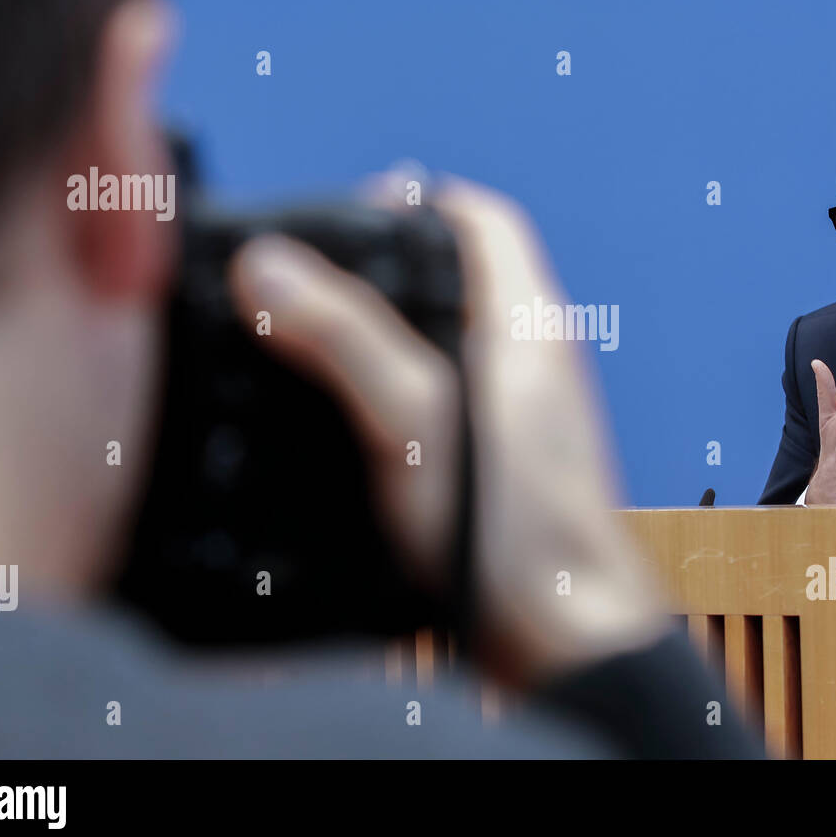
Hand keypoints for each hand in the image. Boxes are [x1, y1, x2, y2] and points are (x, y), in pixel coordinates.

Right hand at [227, 169, 669, 685]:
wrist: (566, 637)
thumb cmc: (514, 534)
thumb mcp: (414, 422)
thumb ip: (345, 341)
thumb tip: (270, 268)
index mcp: (529, 330)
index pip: (488, 223)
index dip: (424, 199)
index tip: (361, 205)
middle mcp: (535, 364)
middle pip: (465, 277)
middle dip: (394, 264)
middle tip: (325, 274)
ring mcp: (524, 415)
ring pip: (454, 341)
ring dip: (396, 329)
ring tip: (326, 340)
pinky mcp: (508, 464)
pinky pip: (452, 399)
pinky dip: (406, 388)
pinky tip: (361, 421)